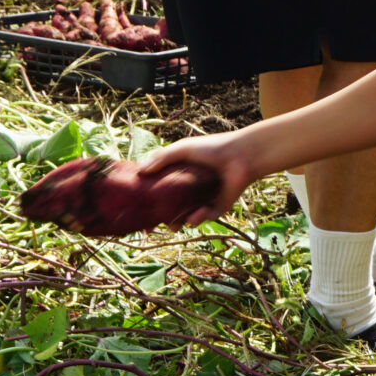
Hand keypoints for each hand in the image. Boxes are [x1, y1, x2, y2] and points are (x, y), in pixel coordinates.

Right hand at [136, 133, 263, 226]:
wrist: (241, 155)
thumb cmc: (212, 148)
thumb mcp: (182, 149)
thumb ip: (161, 158)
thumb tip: (140, 172)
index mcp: (177, 177)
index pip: (157, 192)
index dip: (146, 201)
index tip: (134, 210)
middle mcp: (187, 191)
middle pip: (168, 209)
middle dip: (159, 219)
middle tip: (151, 226)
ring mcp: (201, 201)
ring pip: (183, 218)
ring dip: (176, 223)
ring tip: (174, 223)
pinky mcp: (216, 208)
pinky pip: (203, 218)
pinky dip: (197, 218)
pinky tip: (196, 214)